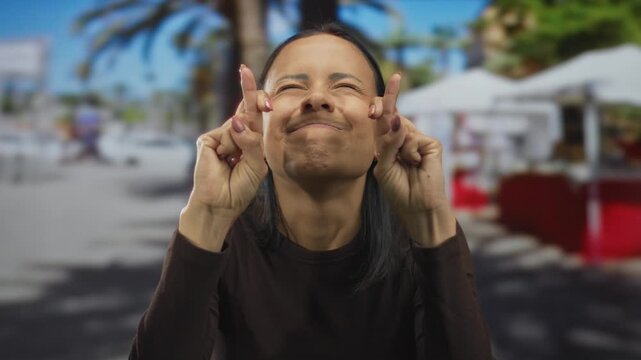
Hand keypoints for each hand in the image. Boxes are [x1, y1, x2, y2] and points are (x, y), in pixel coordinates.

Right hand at [188, 64, 269, 219]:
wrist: (221, 204)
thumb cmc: (241, 187)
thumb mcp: (256, 166)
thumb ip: (252, 143)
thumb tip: (236, 120)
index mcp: (250, 140)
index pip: (255, 113)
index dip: (258, 98)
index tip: (257, 81)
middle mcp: (235, 134)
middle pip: (245, 107)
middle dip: (248, 89)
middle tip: (244, 70)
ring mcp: (221, 136)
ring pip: (238, 124)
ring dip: (242, 141)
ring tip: (234, 162)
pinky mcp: (207, 140)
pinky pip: (226, 135)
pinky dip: (229, 146)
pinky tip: (223, 161)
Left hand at [370, 73, 454, 245]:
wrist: (417, 208)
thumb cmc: (398, 190)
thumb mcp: (384, 167)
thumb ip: (386, 144)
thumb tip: (397, 119)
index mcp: (388, 142)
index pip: (383, 118)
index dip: (381, 102)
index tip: (388, 81)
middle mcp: (403, 138)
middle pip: (392, 113)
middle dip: (388, 99)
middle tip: (395, 80)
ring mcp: (418, 139)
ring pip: (401, 128)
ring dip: (396, 144)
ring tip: (405, 164)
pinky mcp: (431, 144)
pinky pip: (412, 139)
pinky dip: (409, 152)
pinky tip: (416, 165)